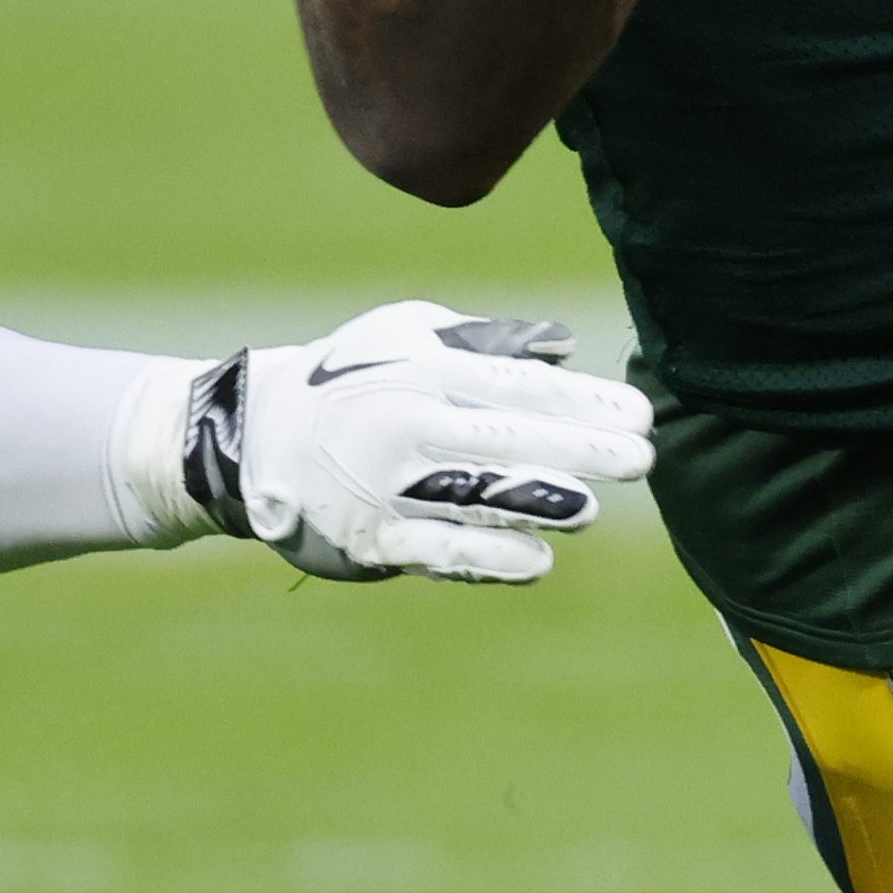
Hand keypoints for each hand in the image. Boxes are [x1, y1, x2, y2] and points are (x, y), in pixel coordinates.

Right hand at [180, 301, 652, 584]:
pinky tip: (537, 558)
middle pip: (506, 437)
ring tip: (591, 508)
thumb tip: (564, 347)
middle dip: (580, 448)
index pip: (517, 384)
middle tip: (640, 458)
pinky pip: (438, 549)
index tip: (639, 413)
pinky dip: (489, 555)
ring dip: (538, 501)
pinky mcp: (369, 535)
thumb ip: (484, 342)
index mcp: (420, 367)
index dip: (583, 399)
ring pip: (474, 495)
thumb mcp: (403, 335)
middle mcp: (405, 421)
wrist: (252, 437)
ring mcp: (385, 482)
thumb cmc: (347, 379)